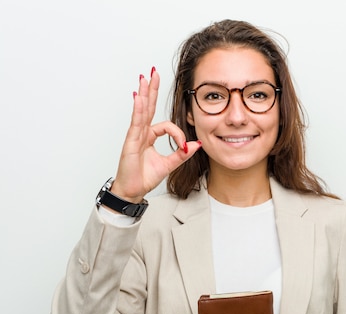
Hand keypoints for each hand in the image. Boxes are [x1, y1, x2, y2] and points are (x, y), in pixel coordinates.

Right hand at [110, 68, 202, 201]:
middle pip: (148, 107)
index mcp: (149, 136)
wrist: (133, 191)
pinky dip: (138, 110)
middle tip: (153, 72)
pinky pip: (136, 123)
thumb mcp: (169, 164)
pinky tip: (139, 98)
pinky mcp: (131, 142)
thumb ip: (183, 154)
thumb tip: (198, 144)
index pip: (167, 126)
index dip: (178, 134)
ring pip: (141, 111)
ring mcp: (134, 136)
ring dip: (145, 94)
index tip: (185, 147)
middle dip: (152, 89)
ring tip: (145, 78)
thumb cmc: (144, 177)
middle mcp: (141, 133)